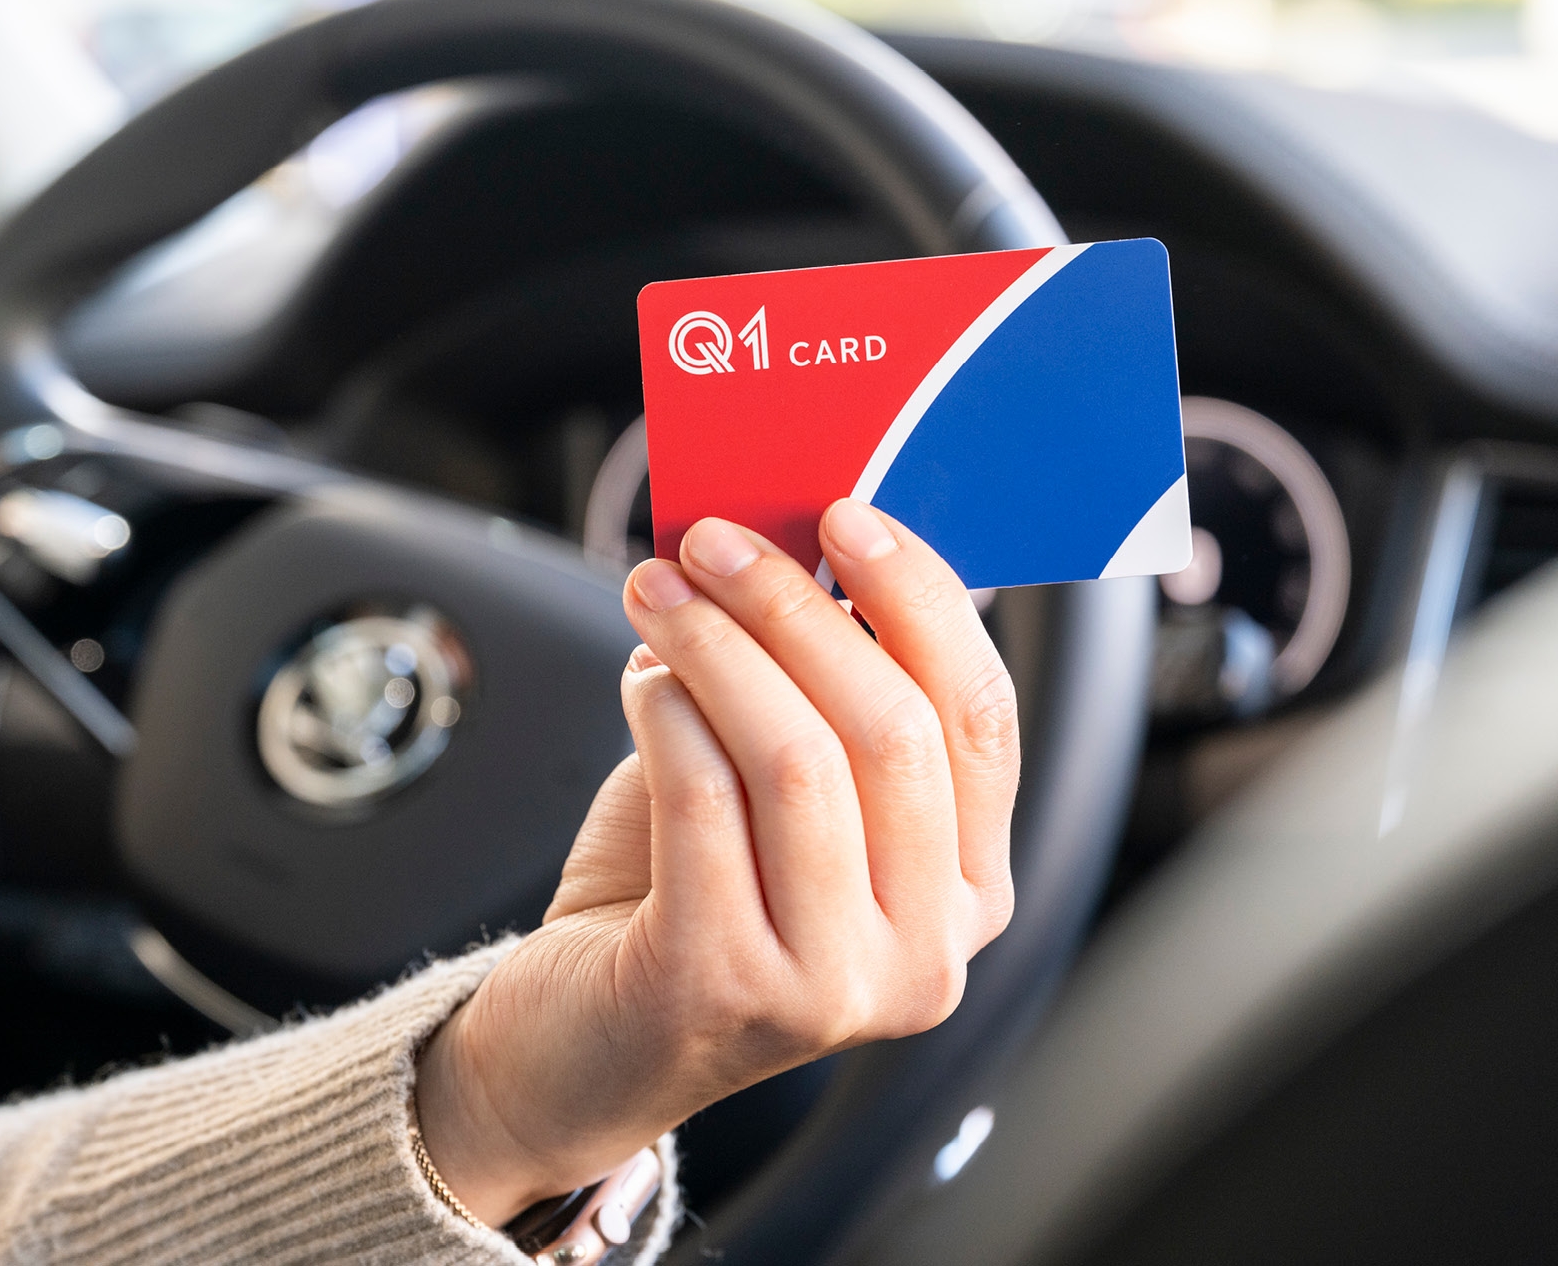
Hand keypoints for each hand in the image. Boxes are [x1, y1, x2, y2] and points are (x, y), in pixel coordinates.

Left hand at [414, 499, 1020, 1223]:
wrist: (579, 1041)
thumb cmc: (680, 895)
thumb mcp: (777, 791)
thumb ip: (820, 693)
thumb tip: (813, 544)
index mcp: (965, 892)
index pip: (978, 719)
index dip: (919, 600)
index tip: (845, 516)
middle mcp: (924, 954)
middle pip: (891, 728)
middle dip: (795, 606)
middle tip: (714, 543)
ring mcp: (832, 987)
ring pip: (799, 758)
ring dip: (717, 644)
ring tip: (657, 593)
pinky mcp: (723, 988)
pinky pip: (706, 800)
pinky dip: (668, 712)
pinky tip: (642, 678)